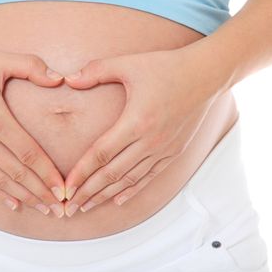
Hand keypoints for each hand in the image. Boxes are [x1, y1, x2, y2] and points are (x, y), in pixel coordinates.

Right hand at [0, 48, 66, 217]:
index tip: (64, 189)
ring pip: (1, 182)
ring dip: (25, 198)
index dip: (48, 174)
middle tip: (61, 209)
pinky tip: (13, 204)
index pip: (29, 155)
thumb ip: (32, 67)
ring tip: (44, 210)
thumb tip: (60, 79)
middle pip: (18, 174)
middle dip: (42, 193)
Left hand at [62, 48, 224, 216]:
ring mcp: (163, 149)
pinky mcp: (174, 152)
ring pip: (129, 180)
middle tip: (69, 207)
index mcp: (135, 121)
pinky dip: (132, 190)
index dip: (81, 173)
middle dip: (88, 192)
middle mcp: (149, 141)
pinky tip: (118, 200)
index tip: (65, 188)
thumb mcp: (128, 64)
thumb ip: (95, 71)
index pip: (101, 154)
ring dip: (106, 196)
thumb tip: (68, 79)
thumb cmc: (165, 66)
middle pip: (112, 174)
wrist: (205, 75)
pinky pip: (149, 177)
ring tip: (86, 207)